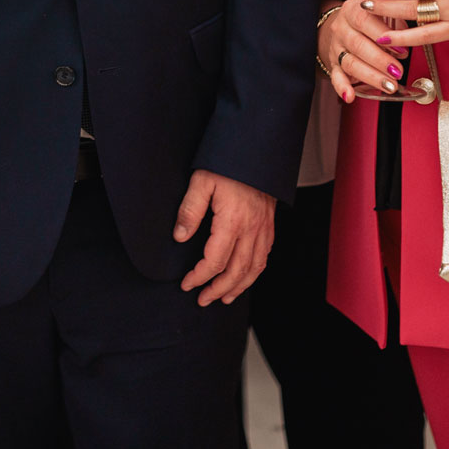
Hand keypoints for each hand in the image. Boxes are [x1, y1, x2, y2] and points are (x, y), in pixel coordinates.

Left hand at [173, 170, 274, 305]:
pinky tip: (245, 277)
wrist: (257, 149)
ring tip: (224, 298)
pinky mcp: (269, 224)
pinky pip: (264, 256)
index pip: (215, 260)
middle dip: (218, 289)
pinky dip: (254, 272)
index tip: (186, 283)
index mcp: (232, 221)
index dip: (199, 276)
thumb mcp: (201, 181)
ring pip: (254, 268)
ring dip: (239, 287)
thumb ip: (190, 211)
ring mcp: (263, 228)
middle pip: (236, 271)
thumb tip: (180, 237)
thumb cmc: (227, 163)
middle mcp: (251, 229)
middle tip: (202, 299)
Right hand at [317, 0, 410, 99]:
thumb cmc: (371, 20)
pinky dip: (342, 87)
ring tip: (389, 86)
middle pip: (357, 45)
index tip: (401, 49)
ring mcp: (336, 47)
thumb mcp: (382, 11)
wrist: (345, 26)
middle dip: (380, 61)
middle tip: (397, 72)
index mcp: (352, 10)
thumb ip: (395, 20)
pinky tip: (351, 96)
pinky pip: (336, 77)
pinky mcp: (333, 64)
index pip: (364, 20)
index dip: (382, 34)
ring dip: (371, 77)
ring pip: (350, 63)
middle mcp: (341, 28)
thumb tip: (409, 38)